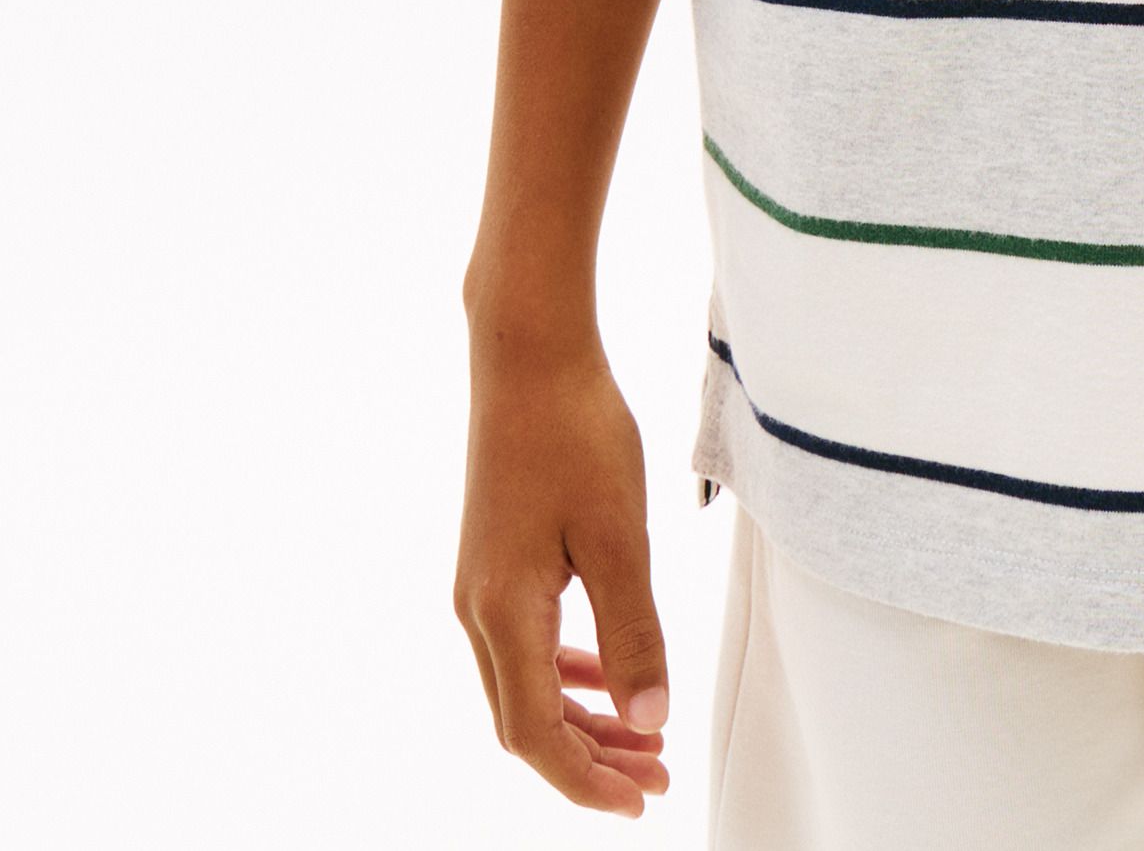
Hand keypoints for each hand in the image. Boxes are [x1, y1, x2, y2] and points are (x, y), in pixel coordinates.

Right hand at [454, 330, 672, 816]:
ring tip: (643, 738)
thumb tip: (649, 719)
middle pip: (526, 722)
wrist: (528, 353)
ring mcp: (480, 584)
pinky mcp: (494, 559)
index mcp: (504, 612)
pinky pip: (526, 643)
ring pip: (525, 685)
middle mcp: (478, 609)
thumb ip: (633, 632)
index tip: (642, 799)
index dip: (587, 779)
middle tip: (656, 776)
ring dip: (582, 720)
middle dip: (590, 759)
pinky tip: (606, 675)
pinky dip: (567, 673)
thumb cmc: (574, 431)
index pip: (537, 735)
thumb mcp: (619, 535)